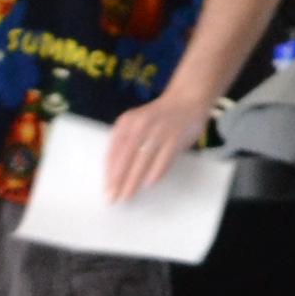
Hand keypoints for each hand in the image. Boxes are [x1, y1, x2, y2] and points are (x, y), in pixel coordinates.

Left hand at [99, 88, 210, 204]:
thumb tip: (115, 172)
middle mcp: (140, 126)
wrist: (187, 98)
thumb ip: (126, 142)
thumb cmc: (158, 116)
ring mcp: (159, 130)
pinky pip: (163, 158)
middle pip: (125, 158)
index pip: (114, 152)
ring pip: (142, 161)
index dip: (109, 172)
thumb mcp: (136, 123)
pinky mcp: (175, 136)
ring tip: (128, 195)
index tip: (107, 189)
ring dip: (133, 181)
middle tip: (114, 198)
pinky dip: (156, 172)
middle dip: (118, 181)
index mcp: (126, 123)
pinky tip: (149, 184)